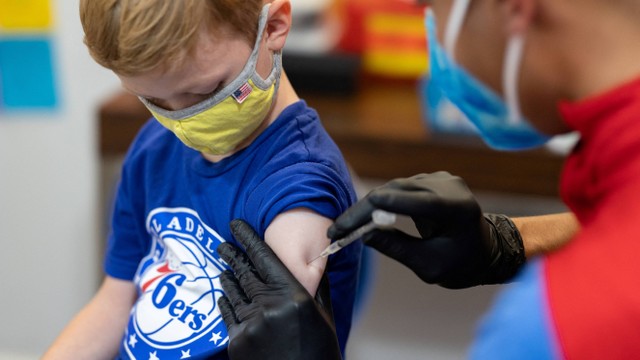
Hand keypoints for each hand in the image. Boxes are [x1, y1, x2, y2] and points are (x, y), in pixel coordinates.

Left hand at [216, 220, 341, 359]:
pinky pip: (227, 314)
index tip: (237, 225)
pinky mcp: (236, 343)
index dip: (248, 238)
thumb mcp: (323, 315)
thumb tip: (314, 263)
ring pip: (233, 291)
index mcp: (293, 296)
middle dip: (233, 255)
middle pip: (245, 272)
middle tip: (223, 243)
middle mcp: (269, 307)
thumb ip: (315, 286)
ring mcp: (250, 325)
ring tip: (223, 266)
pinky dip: (225, 301)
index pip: (265, 258)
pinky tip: (223, 294)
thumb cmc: (319, 350)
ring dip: (227, 277)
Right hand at [328, 172, 524, 288]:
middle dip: (363, 211)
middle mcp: (449, 186)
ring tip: (346, 225)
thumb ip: (397, 248)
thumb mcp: (430, 266)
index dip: (376, 208)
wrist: (487, 249)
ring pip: (395, 188)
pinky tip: (364, 216)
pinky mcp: (433, 179)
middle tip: (337, 230)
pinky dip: (382, 202)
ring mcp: (441, 179)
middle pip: (396, 192)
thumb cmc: (462, 263)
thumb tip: (363, 235)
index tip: (348, 223)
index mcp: (456, 209)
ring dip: (369, 206)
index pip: (411, 201)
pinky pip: (401, 188)